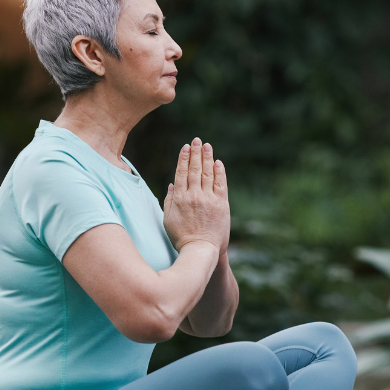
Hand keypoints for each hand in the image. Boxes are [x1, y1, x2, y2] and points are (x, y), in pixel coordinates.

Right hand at [163, 137, 229, 251]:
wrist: (200, 250)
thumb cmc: (181, 237)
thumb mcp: (168, 219)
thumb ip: (169, 200)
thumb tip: (172, 184)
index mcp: (180, 198)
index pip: (181, 173)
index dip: (183, 158)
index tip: (186, 147)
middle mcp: (194, 196)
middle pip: (194, 169)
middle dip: (196, 153)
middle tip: (197, 140)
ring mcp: (209, 199)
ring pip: (207, 174)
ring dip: (207, 158)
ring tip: (207, 146)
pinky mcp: (221, 205)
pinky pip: (221, 184)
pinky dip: (219, 172)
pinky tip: (218, 163)